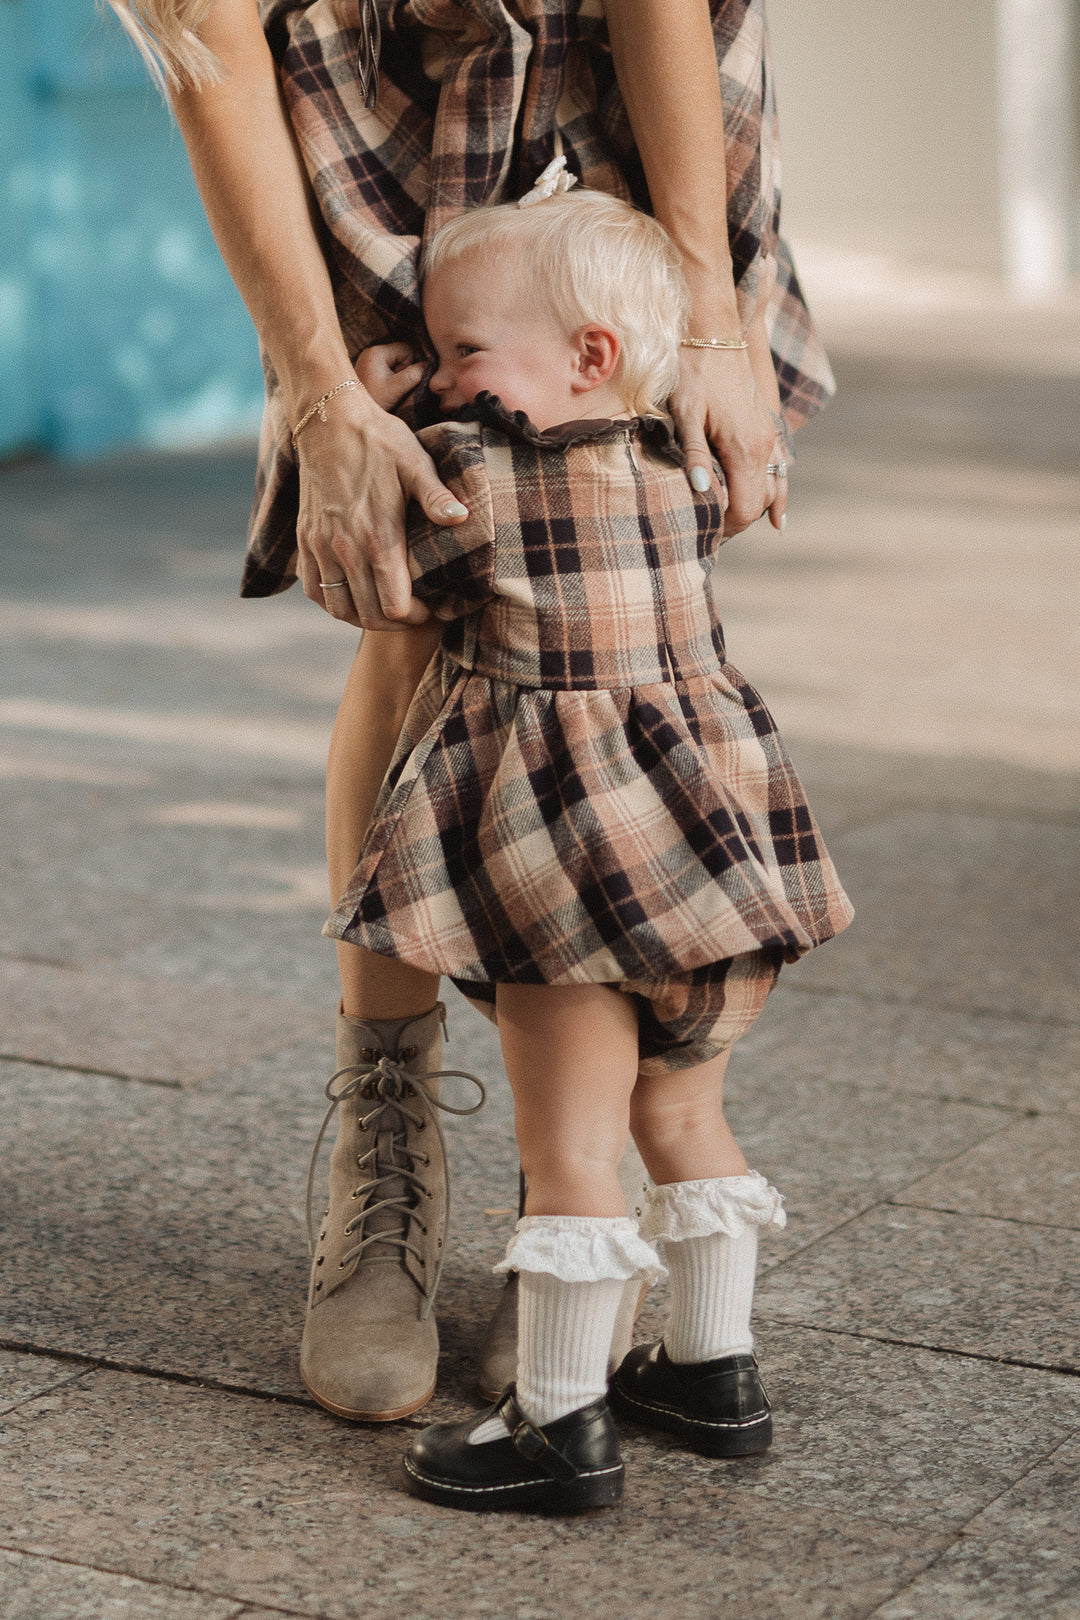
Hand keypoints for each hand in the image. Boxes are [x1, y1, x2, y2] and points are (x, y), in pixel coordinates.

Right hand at [294, 387, 467, 629]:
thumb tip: (463, 519)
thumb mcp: (415, 463)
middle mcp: (345, 549)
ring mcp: (321, 546)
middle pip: (369, 616)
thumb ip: (437, 497)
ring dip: (363, 617)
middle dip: (395, 623)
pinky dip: (332, 602)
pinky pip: (313, 590)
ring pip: (339, 609)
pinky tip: (352, 594)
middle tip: (412, 613)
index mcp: (377, 537)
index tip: (430, 606)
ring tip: (384, 607)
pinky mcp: (305, 540)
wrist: (328, 419)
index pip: (395, 607)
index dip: (416, 616)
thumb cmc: (379, 440)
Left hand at [354, 341, 426, 411]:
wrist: (355, 413)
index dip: (412, 365)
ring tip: (390, 388)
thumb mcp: (396, 389)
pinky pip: (389, 367)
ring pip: (397, 361)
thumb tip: (429, 365)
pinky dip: (392, 377)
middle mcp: (372, 350)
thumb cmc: (375, 401)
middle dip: (405, 370)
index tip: (403, 382)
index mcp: (377, 351)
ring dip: (399, 375)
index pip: (407, 349)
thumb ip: (414, 375)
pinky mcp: (370, 367)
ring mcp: (370, 359)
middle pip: (402, 354)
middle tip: (396, 386)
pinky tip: (386, 388)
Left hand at [673, 254, 786, 536]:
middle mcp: (764, 446)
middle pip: (758, 504)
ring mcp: (770, 437)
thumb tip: (700, 491)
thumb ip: (695, 454)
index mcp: (745, 448)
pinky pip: (778, 471)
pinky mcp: (767, 428)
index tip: (702, 532)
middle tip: (707, 533)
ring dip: (751, 508)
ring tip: (727, 526)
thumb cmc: (693, 372)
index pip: (744, 508)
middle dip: (735, 522)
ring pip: (771, 489)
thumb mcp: (685, 414)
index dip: (724, 526)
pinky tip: (776, 515)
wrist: (715, 332)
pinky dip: (775, 494)